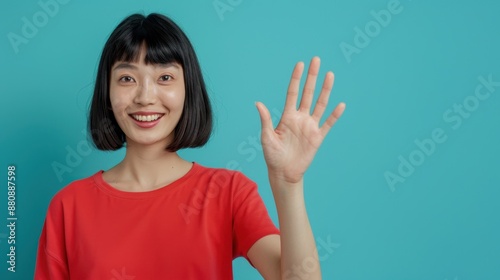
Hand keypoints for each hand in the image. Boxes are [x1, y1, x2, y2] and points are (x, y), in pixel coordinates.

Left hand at [256, 57, 345, 183]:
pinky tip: (340, 105)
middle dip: (312, 77)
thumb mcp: (266, 137)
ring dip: (325, 90)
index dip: (296, 78)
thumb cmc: (272, 155)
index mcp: (287, 116)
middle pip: (307, 93)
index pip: (292, 93)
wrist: (283, 173)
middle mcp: (300, 118)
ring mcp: (310, 127)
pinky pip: (328, 124)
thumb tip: (258, 103)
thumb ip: (265, 120)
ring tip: (330, 75)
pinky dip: (334, 115)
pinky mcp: (318, 137)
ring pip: (320, 104)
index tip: (300, 64)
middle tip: (316, 60)